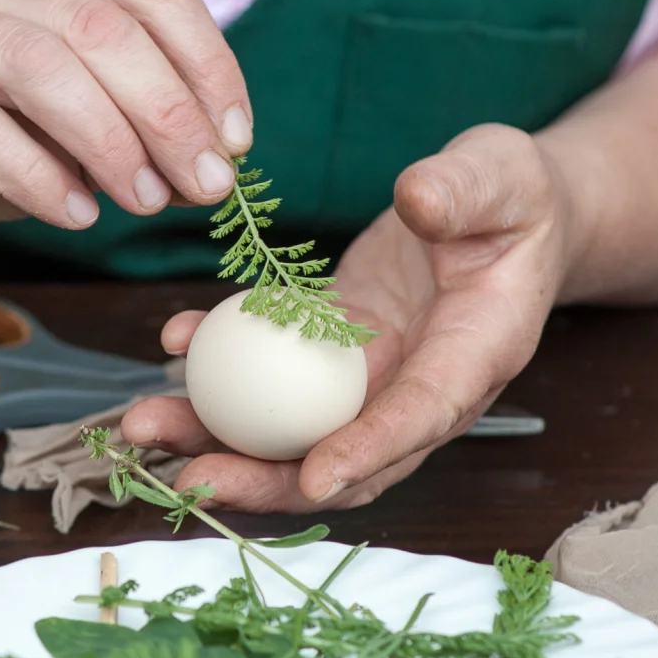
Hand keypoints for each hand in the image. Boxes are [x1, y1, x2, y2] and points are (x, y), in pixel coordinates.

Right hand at [0, 0, 254, 246]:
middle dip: (167, 112)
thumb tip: (215, 159)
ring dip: (108, 142)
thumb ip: (138, 121)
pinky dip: (35, 175)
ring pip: (39, 65)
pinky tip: (73, 214)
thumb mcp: (76, 122)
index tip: (235, 143)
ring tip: (140, 202)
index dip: (208, 64)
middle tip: (202, 187)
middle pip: (101, 26)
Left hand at [121, 125, 577, 511]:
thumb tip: (418, 200)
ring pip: (292, 429)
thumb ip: (464, 190)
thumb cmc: (513, 196)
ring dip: (217, 437)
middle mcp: (417, 385)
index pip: (421, 415)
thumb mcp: (502, 176)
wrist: (501, 211)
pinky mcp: (329, 352)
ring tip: (143, 427)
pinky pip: (269, 375)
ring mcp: (367, 376)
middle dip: (265, 480)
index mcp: (475, 354)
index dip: (368, 452)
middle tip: (190, 478)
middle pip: (340, 455)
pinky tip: (171, 344)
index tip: (313, 481)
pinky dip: (219, 370)